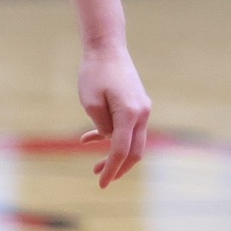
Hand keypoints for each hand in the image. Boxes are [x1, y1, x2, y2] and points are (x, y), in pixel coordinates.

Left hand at [77, 46, 149, 186]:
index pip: (122, 151)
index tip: (101, 184)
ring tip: (94, 166)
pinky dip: (112, 136)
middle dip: (118, 168)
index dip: (111, 169)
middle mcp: (142, 113)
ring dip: (115, 153)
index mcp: (130, 114)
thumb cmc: (94, 72)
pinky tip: (89, 139)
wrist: (107, 46)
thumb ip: (102, 126)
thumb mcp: (90, 102)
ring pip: (132, 140)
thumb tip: (109, 139)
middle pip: (134, 151)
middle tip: (100, 178)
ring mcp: (142, 108)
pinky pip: (127, 127)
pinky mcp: (136, 103)